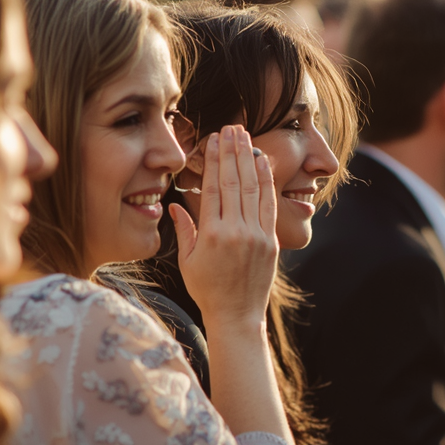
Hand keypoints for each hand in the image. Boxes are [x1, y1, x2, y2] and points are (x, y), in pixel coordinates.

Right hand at [172, 126, 278, 330]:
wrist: (237, 316)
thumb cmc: (207, 291)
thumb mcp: (188, 261)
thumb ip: (184, 230)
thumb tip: (174, 204)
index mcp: (211, 235)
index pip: (213, 188)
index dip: (214, 161)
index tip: (214, 139)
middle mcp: (235, 231)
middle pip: (233, 182)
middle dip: (231, 151)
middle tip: (230, 127)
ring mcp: (256, 235)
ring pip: (252, 188)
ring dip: (248, 159)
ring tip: (245, 136)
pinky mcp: (270, 241)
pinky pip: (268, 205)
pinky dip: (266, 182)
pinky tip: (262, 163)